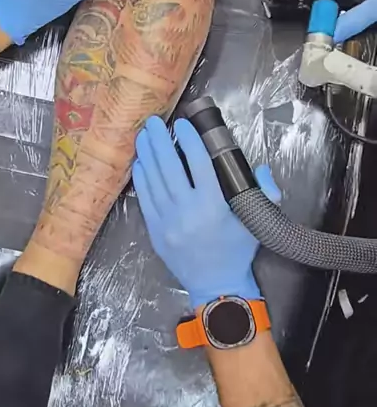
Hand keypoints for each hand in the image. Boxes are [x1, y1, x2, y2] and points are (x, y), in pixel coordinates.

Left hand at [133, 116, 279, 307]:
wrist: (217, 286)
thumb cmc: (237, 251)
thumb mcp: (256, 221)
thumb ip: (265, 192)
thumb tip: (261, 168)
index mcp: (212, 205)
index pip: (197, 162)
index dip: (189, 139)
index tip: (182, 124)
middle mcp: (186, 211)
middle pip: (168, 166)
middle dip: (159, 140)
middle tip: (154, 121)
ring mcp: (167, 221)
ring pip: (152, 180)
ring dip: (146, 154)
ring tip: (144, 135)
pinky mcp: (155, 230)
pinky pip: (144, 198)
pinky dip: (141, 177)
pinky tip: (140, 162)